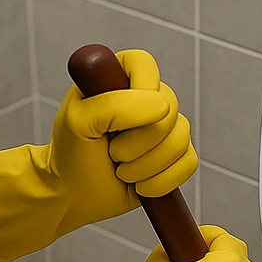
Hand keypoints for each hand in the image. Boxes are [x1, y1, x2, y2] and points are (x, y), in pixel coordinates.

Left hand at [0, 49, 196, 261]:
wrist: (73, 194)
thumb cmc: (72, 154)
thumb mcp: (81, 122)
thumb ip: (116, 105)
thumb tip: (163, 108)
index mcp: (118, 76)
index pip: (145, 67)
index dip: (138, 97)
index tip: (115, 124)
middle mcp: (145, 97)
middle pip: (169, 109)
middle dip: (140, 143)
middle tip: (113, 153)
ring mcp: (163, 128)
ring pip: (181, 139)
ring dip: (148, 166)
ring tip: (122, 172)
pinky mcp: (174, 157)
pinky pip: (189, 163)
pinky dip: (164, 181)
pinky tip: (141, 187)